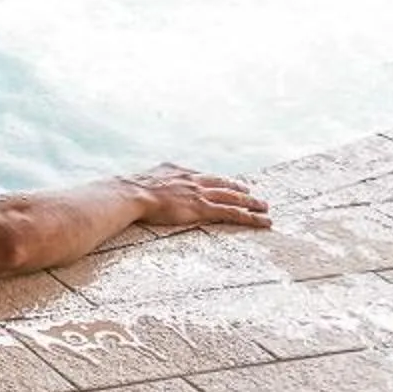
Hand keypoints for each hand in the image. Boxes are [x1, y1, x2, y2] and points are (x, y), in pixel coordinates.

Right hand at [126, 165, 270, 231]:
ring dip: (251, 203)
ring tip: (264, 207)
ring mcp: (198, 193)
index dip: (218, 180)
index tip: (227, 183)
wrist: (129, 193)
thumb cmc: (128, 191)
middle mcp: (191, 179)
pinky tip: (263, 221)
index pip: (203, 175)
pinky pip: (232, 213)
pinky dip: (250, 217)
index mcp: (176, 170)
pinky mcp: (202, 208)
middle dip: (239, 189)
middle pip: (222, 183)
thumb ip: (149, 182)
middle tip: (252, 193)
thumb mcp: (140, 180)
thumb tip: (137, 185)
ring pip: (233, 197)